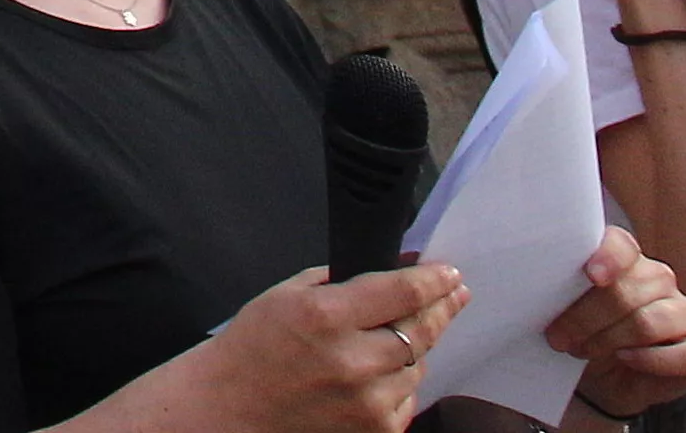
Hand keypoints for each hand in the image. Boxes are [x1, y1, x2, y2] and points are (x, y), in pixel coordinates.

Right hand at [190, 262, 462, 432]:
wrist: (230, 410)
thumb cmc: (253, 347)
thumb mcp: (286, 294)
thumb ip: (340, 281)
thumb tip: (394, 269)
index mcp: (325, 315)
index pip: (403, 292)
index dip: (434, 280)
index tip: (450, 273)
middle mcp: (353, 360)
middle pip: (422, 330)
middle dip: (442, 309)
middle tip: (454, 296)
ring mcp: (367, 402)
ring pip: (419, 366)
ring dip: (413, 350)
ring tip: (387, 343)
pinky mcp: (375, 432)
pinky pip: (408, 400)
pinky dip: (399, 385)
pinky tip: (375, 377)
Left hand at [546, 224, 685, 413]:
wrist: (604, 379)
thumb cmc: (584, 334)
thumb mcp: (566, 309)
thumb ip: (563, 287)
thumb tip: (538, 281)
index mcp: (626, 261)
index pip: (621, 245)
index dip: (608, 257)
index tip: (590, 275)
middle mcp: (659, 280)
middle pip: (627, 292)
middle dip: (587, 318)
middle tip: (559, 338)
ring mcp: (685, 314)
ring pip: (650, 322)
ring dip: (611, 340)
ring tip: (583, 351)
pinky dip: (652, 360)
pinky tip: (627, 360)